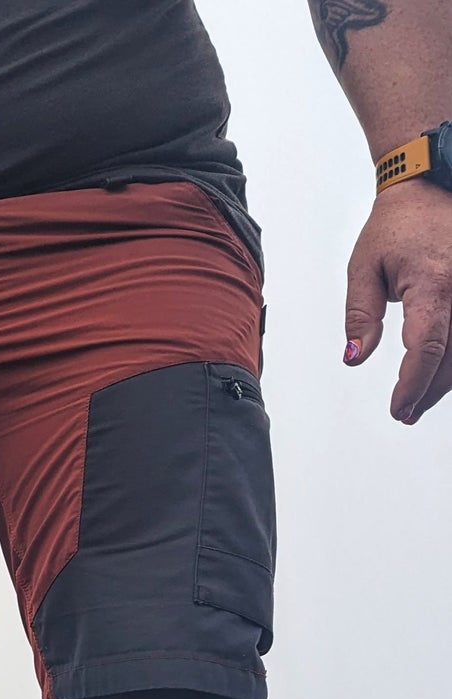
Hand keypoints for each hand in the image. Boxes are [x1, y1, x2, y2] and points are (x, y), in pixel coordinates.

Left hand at [343, 180, 451, 423]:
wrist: (432, 186)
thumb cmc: (396, 225)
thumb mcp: (363, 268)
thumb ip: (360, 315)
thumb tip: (355, 357)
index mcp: (432, 283)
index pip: (425, 347)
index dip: (412, 384)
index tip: (398, 407)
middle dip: (429, 390)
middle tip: (404, 413)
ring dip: (446, 379)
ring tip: (419, 401)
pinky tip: (441, 372)